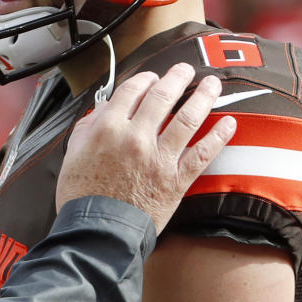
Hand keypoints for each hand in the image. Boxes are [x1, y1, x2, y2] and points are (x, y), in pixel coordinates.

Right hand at [56, 63, 235, 232]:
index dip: (145, 79)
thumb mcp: (73, 154)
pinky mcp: (176, 179)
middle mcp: (136, 137)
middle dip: (177, 77)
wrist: (98, 232)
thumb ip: (88, 128)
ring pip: (188, 118)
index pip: (132, 91)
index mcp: (108, 128)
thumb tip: (102, 111)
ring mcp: (159, 158)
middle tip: (186, 69)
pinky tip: (229, 123)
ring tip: (212, 84)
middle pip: (162, 96)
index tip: (152, 77)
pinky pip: (203, 153)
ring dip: (203, 96)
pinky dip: (219, 136)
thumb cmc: (82, 196)